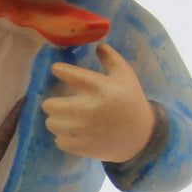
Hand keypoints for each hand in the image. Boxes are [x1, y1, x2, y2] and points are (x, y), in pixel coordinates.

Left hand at [42, 43, 155, 162]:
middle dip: (52, 103)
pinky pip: (58, 140)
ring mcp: (83, 130)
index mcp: (97, 87)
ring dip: (57, 120)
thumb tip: (98, 45)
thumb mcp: (125, 76)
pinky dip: (64, 137)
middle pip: (49, 105)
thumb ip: (111, 58)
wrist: (141, 136)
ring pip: (51, 123)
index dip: (58, 70)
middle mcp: (87, 108)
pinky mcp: (82, 147)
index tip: (58, 70)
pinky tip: (73, 133)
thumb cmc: (130, 101)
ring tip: (68, 119)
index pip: (65, 72)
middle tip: (60, 103)